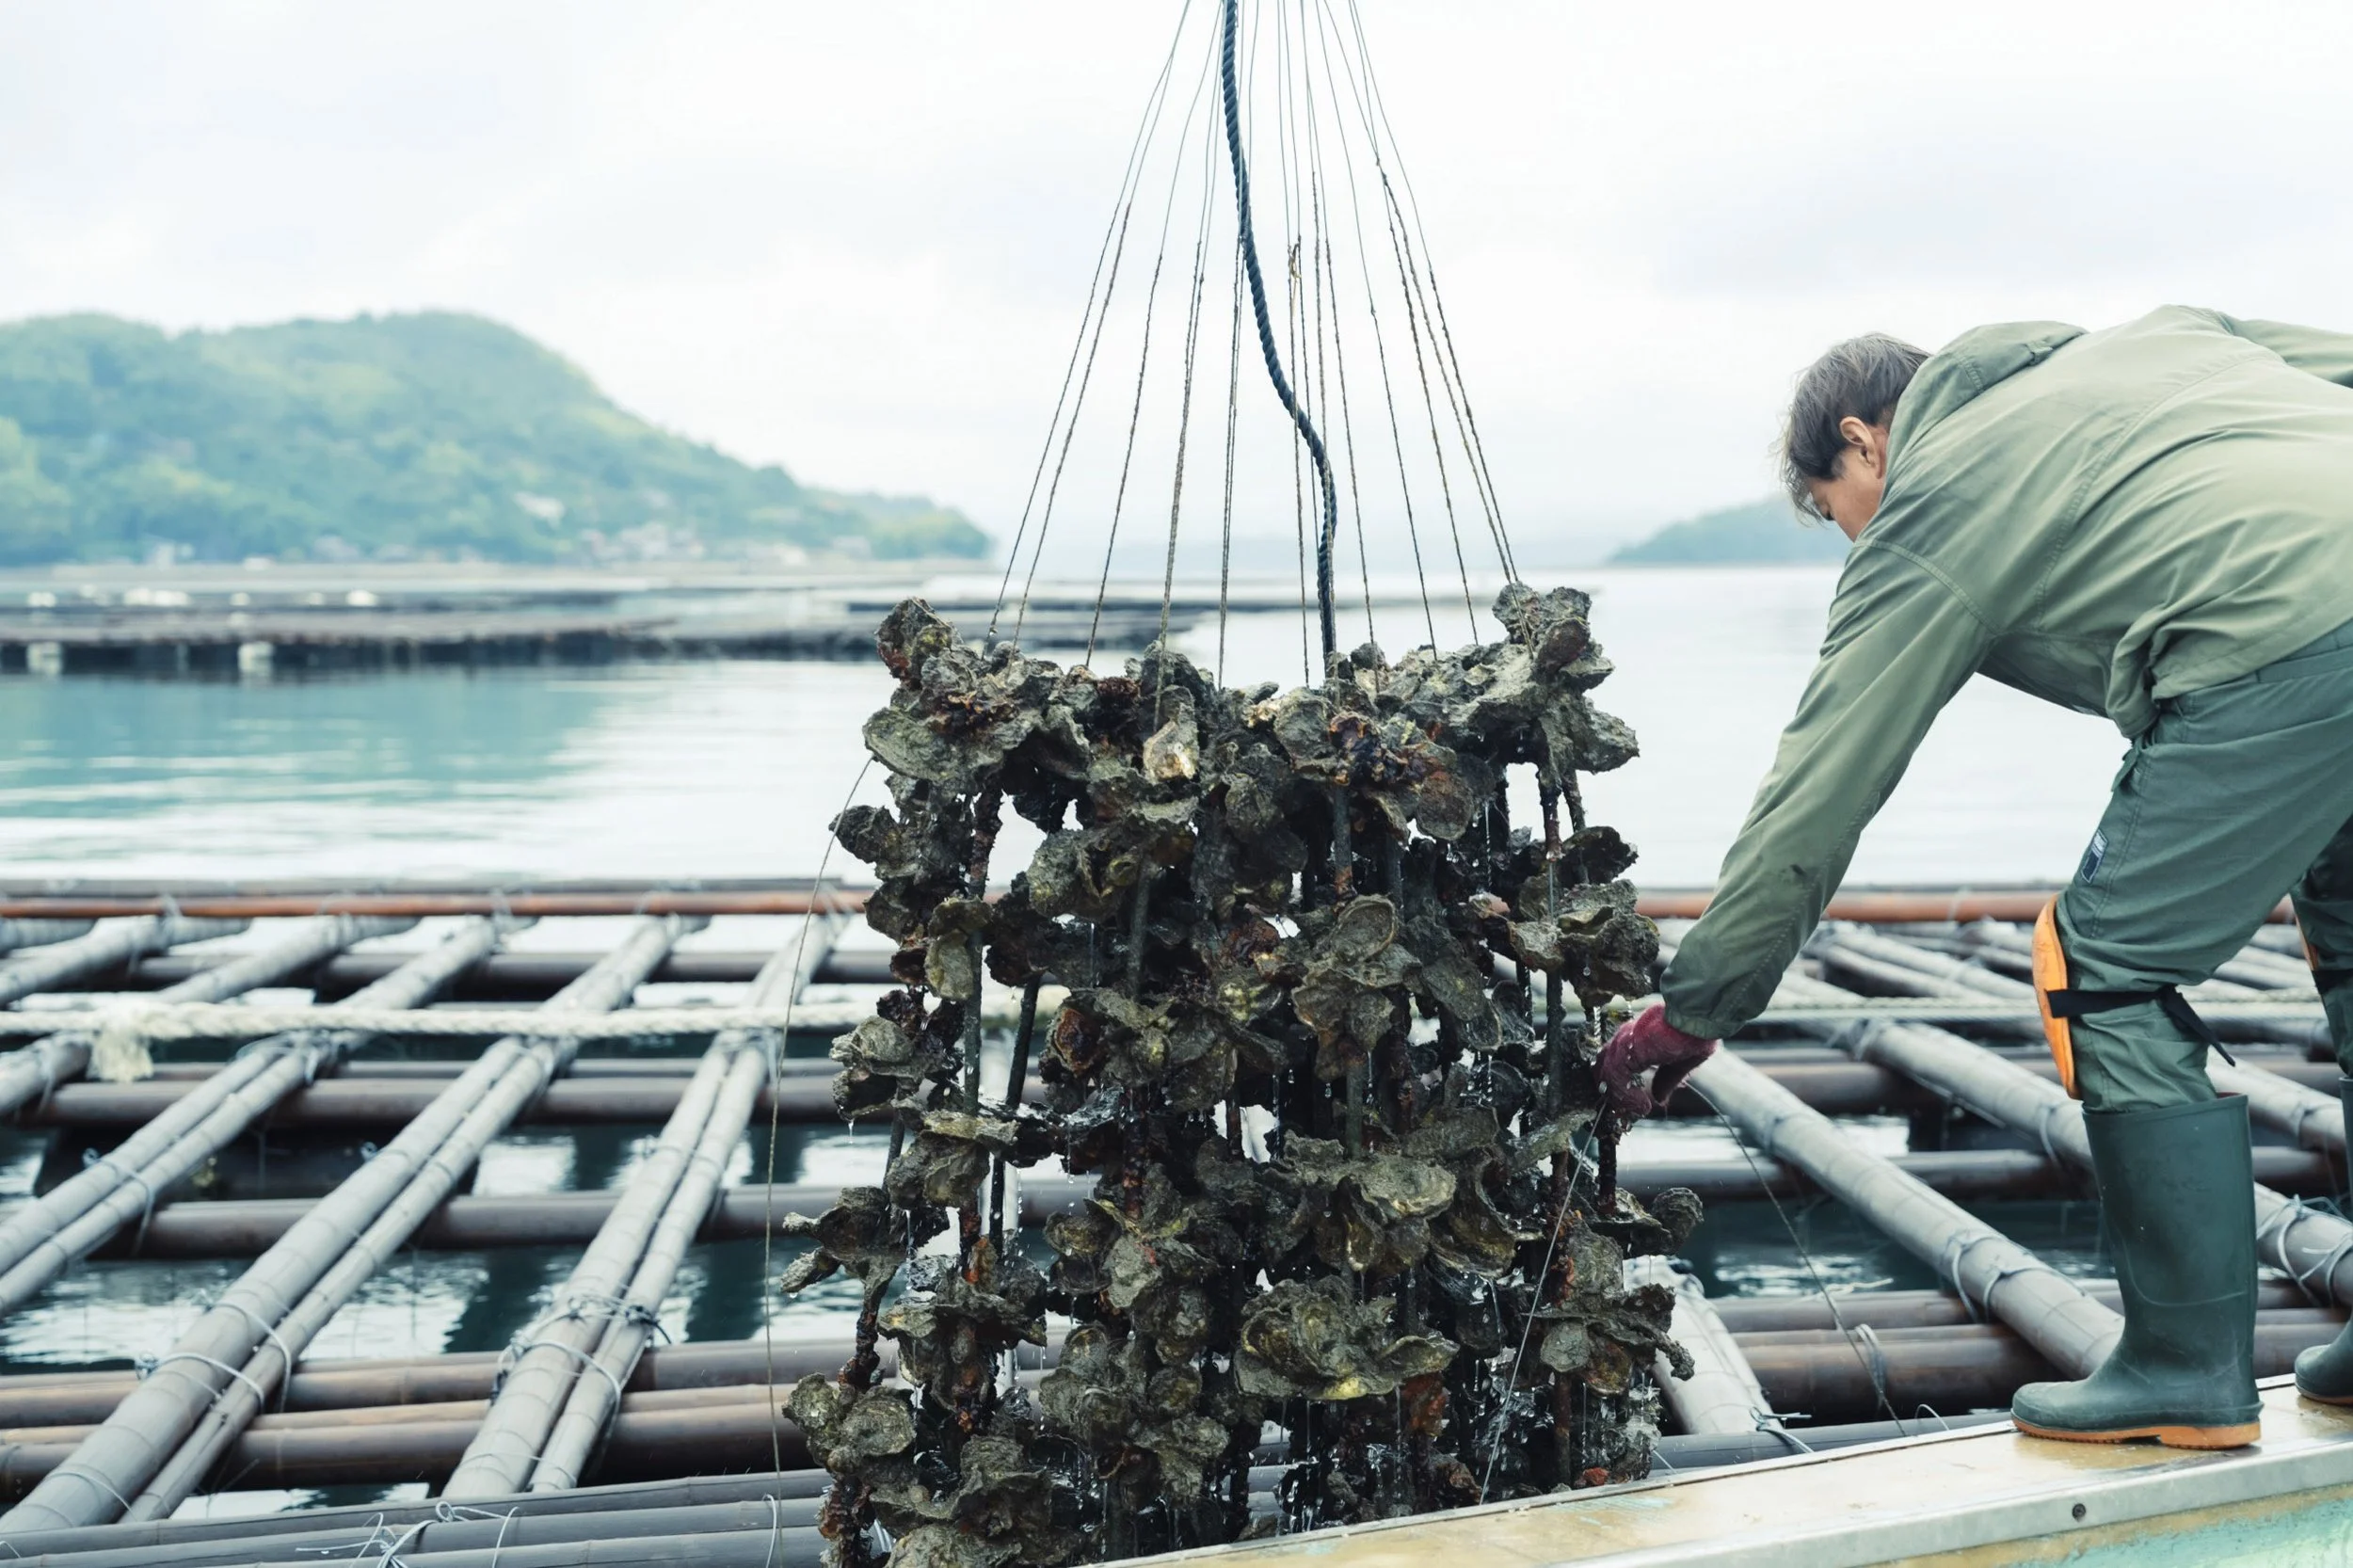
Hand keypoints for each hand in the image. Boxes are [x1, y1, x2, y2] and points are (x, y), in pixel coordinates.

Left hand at [1597, 1004, 1716, 1119]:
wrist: (1695, 1020)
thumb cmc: (1692, 1033)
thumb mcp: (1679, 1063)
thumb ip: (1666, 1080)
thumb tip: (1659, 1098)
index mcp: (1635, 1039)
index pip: (1614, 1064)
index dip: (1619, 1086)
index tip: (1631, 1104)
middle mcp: (1624, 1039)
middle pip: (1604, 1070)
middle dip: (1613, 1093)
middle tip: (1627, 1112)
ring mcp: (1622, 1043)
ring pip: (1607, 1076)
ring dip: (1620, 1099)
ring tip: (1636, 1111)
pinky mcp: (1625, 1049)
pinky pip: (1616, 1079)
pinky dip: (1625, 1096)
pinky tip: (1641, 1106)